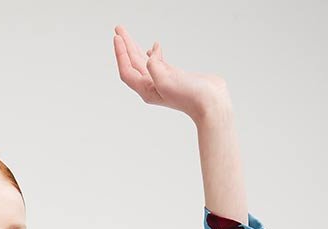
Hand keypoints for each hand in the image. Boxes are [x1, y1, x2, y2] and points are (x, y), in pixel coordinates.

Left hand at [112, 26, 229, 123]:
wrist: (210, 102)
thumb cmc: (189, 96)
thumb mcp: (166, 81)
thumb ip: (154, 66)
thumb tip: (152, 53)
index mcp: (146, 90)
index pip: (127, 70)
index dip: (120, 53)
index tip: (117, 36)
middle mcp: (152, 86)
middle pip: (132, 64)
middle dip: (125, 45)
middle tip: (118, 28)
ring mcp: (163, 80)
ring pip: (144, 61)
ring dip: (135, 47)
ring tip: (128, 35)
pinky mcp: (174, 76)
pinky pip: (158, 63)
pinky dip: (153, 53)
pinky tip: (152, 48)